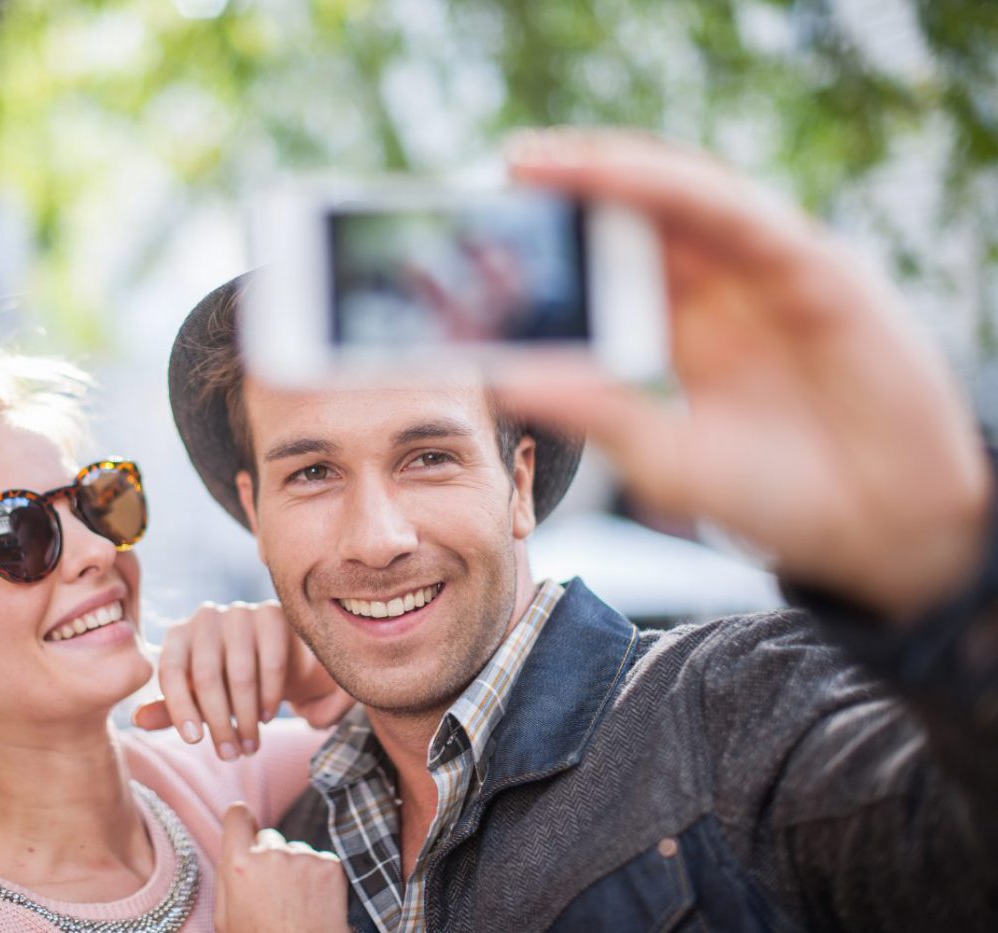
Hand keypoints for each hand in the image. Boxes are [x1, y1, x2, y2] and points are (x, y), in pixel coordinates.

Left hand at [132, 600, 352, 758]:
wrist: (275, 656)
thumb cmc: (224, 681)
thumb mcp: (195, 697)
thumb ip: (168, 709)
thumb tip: (138, 719)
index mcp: (178, 635)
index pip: (171, 670)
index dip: (180, 707)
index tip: (194, 741)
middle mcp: (205, 617)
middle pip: (206, 676)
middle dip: (218, 722)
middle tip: (228, 755)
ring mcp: (239, 613)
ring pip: (241, 674)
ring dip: (246, 718)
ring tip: (249, 746)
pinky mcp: (272, 615)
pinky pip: (270, 663)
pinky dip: (269, 696)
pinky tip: (266, 718)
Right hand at [214, 802, 347, 932]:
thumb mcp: (226, 918)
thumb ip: (227, 878)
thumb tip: (231, 848)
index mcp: (238, 865)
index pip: (237, 815)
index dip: (241, 821)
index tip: (246, 828)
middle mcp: (270, 854)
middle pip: (268, 837)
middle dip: (269, 856)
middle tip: (273, 891)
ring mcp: (303, 857)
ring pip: (296, 851)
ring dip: (295, 868)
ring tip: (296, 904)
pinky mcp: (330, 865)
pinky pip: (320, 861)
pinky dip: (318, 877)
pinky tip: (314, 904)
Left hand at [497, 128, 990, 619]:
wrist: (881, 530)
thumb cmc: (776, 497)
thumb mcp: (664, 456)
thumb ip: (595, 411)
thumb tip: (507, 377)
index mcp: (680, 326)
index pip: (602, 266)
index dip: (544, 248)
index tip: (469, 243)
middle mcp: (718, 287)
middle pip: (629, 218)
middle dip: (560, 195)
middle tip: (487, 184)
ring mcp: (763, 271)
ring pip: (674, 195)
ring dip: (602, 170)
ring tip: (529, 162)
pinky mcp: (812, 265)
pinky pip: (730, 210)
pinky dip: (667, 187)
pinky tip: (609, 177)